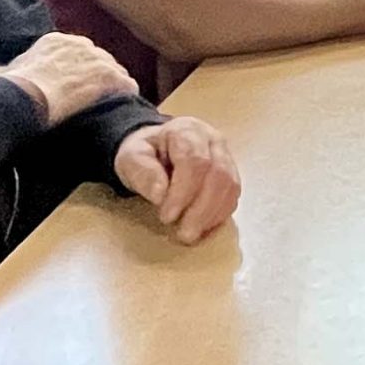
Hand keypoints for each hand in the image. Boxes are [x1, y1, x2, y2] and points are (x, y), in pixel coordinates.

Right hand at [0, 32, 136, 123]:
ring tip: (114, 101)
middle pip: (99, 58)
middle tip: (97, 94)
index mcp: (55, 41)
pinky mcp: (108, 75)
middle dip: (99, 75)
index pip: (77, 50)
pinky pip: (127, 84)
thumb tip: (1, 72)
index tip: (78, 81)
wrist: (28, 96)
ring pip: (115, 70)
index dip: (80, 68)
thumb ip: (11, 69)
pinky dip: (127, 94)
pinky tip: (126, 105)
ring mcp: (95, 58)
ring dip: (115, 86)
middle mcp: (78, 44)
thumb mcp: (9, 72)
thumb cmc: (14, 88)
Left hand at [114, 118, 241, 243]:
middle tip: (184, 234)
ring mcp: (226, 157)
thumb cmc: (145, 153)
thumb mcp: (131, 158)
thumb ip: (143, 172)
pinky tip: (203, 227)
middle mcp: (213, 141)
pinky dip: (219, 215)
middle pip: (218, 175)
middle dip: (201, 209)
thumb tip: (160, 195)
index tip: (166, 216)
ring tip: (192, 234)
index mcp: (187, 131)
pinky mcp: (231, 175)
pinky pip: (233, 196)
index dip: (183, 193)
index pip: (195, 161)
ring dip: (212, 215)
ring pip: (230, 186)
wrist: (156, 149)